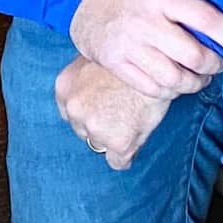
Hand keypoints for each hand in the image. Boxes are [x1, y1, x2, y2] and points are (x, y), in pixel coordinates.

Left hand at [54, 56, 173, 170]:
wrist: (157, 67)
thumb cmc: (131, 61)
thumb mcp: (97, 60)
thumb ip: (85, 80)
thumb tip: (91, 97)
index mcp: (65, 88)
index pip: (70, 113)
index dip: (89, 112)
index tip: (103, 108)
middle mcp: (74, 108)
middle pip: (83, 130)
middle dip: (100, 126)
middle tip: (121, 112)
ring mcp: (95, 126)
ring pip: (100, 145)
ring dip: (113, 138)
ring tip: (131, 119)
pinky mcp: (118, 142)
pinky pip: (117, 162)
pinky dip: (126, 156)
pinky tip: (136, 138)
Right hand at [69, 0, 222, 100]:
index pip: (207, 20)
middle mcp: (146, 22)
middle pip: (194, 56)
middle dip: (215, 65)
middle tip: (218, 64)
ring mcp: (128, 45)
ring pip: (175, 79)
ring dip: (195, 83)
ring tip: (199, 78)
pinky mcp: (114, 62)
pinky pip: (151, 88)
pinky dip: (170, 91)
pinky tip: (175, 84)